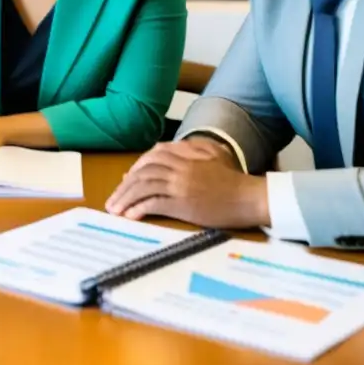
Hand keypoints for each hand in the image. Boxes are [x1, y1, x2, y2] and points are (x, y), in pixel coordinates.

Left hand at [105, 140, 269, 228]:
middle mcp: (179, 168)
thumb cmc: (234, 180)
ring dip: (126, 198)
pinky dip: (139, 208)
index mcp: (185, 156)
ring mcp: (180, 185)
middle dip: (124, 186)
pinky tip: (131, 215)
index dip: (136, 168)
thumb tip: (165, 149)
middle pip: (142, 172)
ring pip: (143, 187)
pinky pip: (154, 203)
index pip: (151, 157)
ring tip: (115, 209)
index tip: (126, 179)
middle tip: (113, 199)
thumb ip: (191, 148)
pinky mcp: (183, 203)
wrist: (250, 197)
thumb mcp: (213, 155)